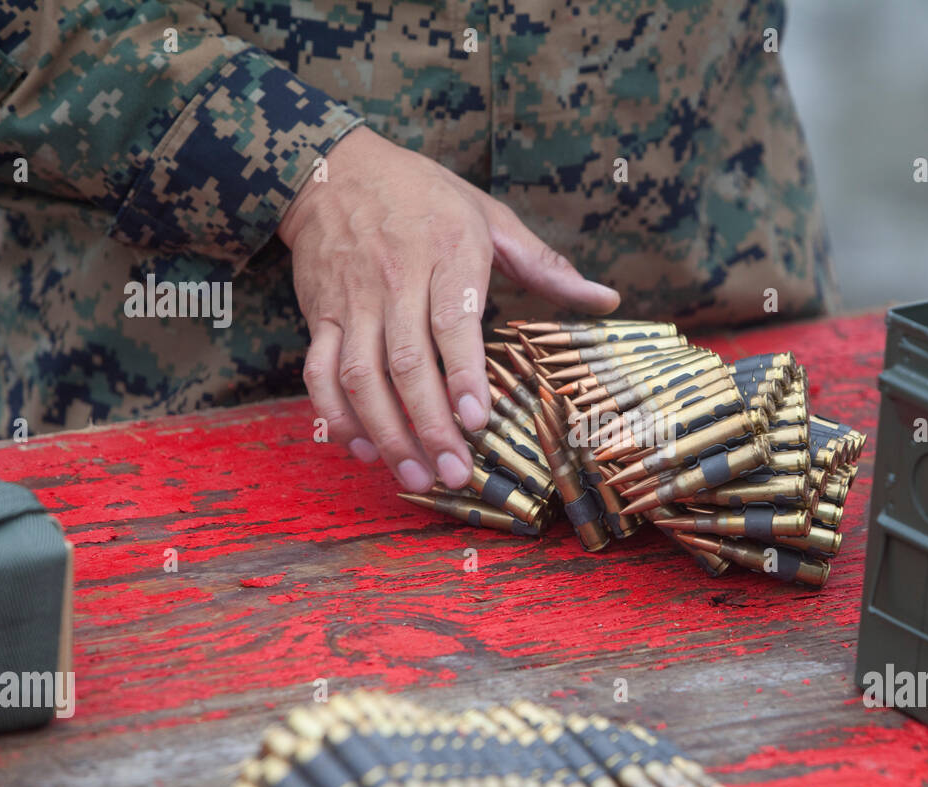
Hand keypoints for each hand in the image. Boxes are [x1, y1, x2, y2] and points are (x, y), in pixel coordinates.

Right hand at [278, 126, 619, 491]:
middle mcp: (395, 278)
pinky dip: (336, 415)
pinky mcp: (321, 314)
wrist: (332, 169)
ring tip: (414, 476)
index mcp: (446, 251)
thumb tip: (606, 300)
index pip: (452, 321)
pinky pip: (321, 372)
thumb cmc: (424, 195)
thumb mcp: (490, 218)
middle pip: (406, 361)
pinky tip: (363, 448)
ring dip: (386, 432)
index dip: (463, 374)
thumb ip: (545, 267)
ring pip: (361, 376)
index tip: (477, 420)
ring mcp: (353, 300)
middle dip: (429, 423)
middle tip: (453, 472)